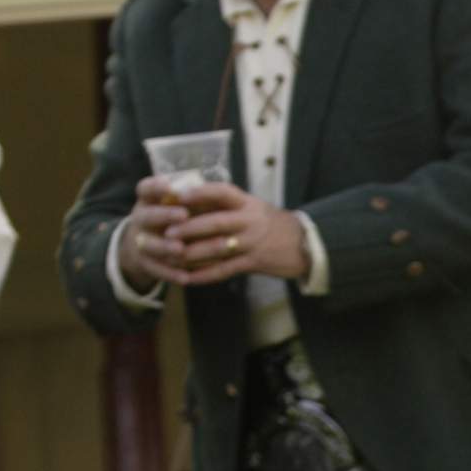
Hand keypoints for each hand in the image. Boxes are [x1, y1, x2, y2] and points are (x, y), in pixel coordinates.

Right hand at [115, 174, 203, 288]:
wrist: (151, 244)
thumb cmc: (177, 217)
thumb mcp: (180, 204)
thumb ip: (193, 199)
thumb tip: (216, 195)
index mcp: (149, 200)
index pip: (145, 188)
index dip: (155, 186)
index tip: (170, 186)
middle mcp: (141, 218)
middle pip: (146, 216)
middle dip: (165, 215)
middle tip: (183, 215)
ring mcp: (140, 241)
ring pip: (149, 245)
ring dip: (166, 247)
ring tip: (181, 249)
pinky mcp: (145, 263)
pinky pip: (155, 269)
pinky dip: (170, 273)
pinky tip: (186, 277)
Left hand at [152, 179, 309, 287]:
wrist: (303, 244)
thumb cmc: (271, 223)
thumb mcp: (252, 207)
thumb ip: (225, 205)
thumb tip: (189, 201)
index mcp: (247, 203)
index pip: (222, 192)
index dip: (200, 193)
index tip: (178, 195)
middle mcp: (249, 221)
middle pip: (216, 222)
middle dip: (190, 227)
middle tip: (167, 232)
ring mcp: (252, 243)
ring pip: (218, 248)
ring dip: (193, 253)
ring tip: (172, 256)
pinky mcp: (253, 263)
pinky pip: (225, 270)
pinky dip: (205, 275)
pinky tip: (188, 278)